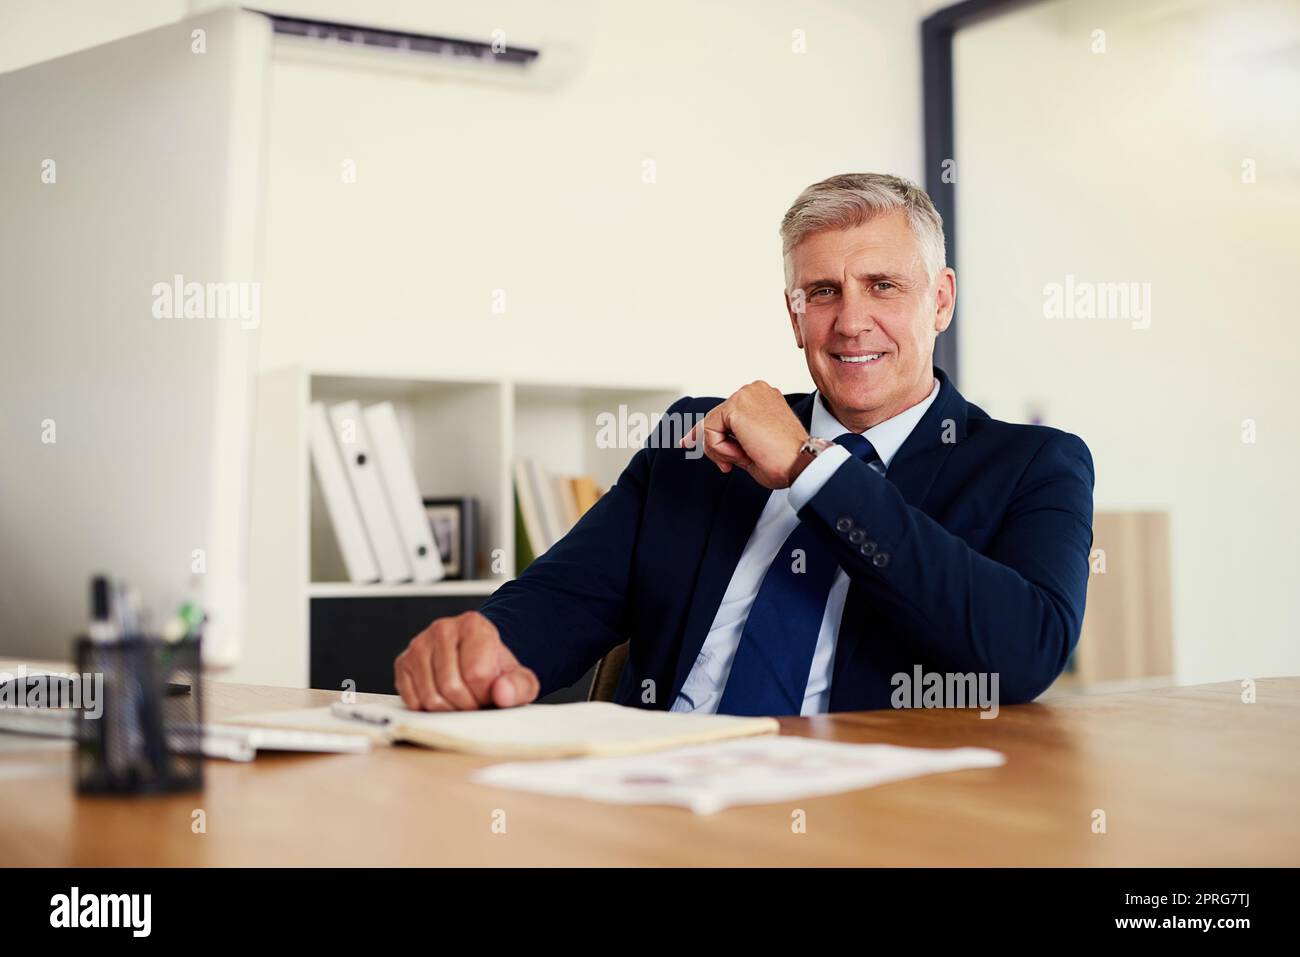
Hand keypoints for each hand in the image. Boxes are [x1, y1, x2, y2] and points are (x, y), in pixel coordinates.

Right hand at [394, 611, 539, 710]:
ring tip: (461, 698)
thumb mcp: (518, 677)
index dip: (486, 694)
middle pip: (451, 687)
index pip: (477, 675)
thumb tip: (502, 693)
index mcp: (473, 625)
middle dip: (467, 705)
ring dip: (448, 709)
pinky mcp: (403, 662)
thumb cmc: (494, 668)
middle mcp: (443, 629)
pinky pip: (412, 700)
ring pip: (430, 697)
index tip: (489, 691)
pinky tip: (442, 697)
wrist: (476, 658)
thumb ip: (519, 685)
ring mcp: (419, 644)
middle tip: (475, 700)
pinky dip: (428, 708)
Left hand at [680, 381, 809, 488]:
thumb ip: (733, 439)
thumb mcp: (753, 446)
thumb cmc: (786, 460)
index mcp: (762, 397)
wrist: (800, 463)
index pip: (725, 411)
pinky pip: (710, 431)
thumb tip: (710, 443)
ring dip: (722, 450)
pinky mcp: (736, 406)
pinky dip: (720, 449)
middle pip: (715, 418)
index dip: (702, 429)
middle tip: (727, 465)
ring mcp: (745, 395)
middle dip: (714, 445)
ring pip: (711, 426)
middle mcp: (753, 390)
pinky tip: (742, 453)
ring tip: (745, 457)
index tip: (686, 441)